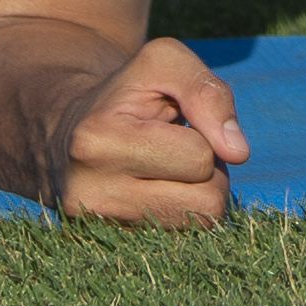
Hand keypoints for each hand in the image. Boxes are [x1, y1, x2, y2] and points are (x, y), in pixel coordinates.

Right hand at [52, 36, 248, 225]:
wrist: (67, 129)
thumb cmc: (126, 91)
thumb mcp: (164, 62)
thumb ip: (208, 94)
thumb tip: (239, 152)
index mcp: (98, 142)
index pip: (199, 158)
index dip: (205, 135)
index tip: (175, 122)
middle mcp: (91, 195)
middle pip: (205, 203)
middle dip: (209, 172)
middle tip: (178, 149)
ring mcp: (99, 228)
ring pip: (197, 226)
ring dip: (198, 193)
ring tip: (168, 167)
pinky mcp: (111, 243)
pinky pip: (180, 238)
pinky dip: (181, 212)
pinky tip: (156, 189)